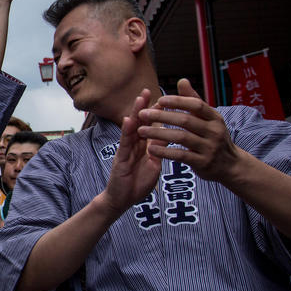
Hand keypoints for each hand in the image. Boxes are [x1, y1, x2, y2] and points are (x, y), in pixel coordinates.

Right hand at [98, 89, 161, 213]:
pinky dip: (126, 131)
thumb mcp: (154, 166)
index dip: (156, 112)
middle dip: (144, 106)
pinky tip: (129, 120)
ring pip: (132, 128)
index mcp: (144, 146)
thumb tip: (169, 139)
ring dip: (136, 113)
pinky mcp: (121, 158)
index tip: (164, 99)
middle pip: (140, 122)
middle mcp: (134, 144)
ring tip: (140, 98)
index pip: (151, 125)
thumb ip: (159, 152)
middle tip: (148, 90)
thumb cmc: (137, 184)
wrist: (123, 200)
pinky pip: (125, 142)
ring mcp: (127, 149)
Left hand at [137, 79, 243, 181]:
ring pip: (181, 137)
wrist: (229, 165)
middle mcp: (214, 131)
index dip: (178, 101)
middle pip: (185, 120)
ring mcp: (209, 148)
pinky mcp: (202, 163)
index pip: (196, 105)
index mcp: (215, 117)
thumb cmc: (213, 137)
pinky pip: (181, 156)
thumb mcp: (208, 118)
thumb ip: (193, 100)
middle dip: (162, 116)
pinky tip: (151, 149)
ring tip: (141, 131)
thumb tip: (181, 80)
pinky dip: (165, 152)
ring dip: (159, 133)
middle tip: (143, 114)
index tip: (159, 100)